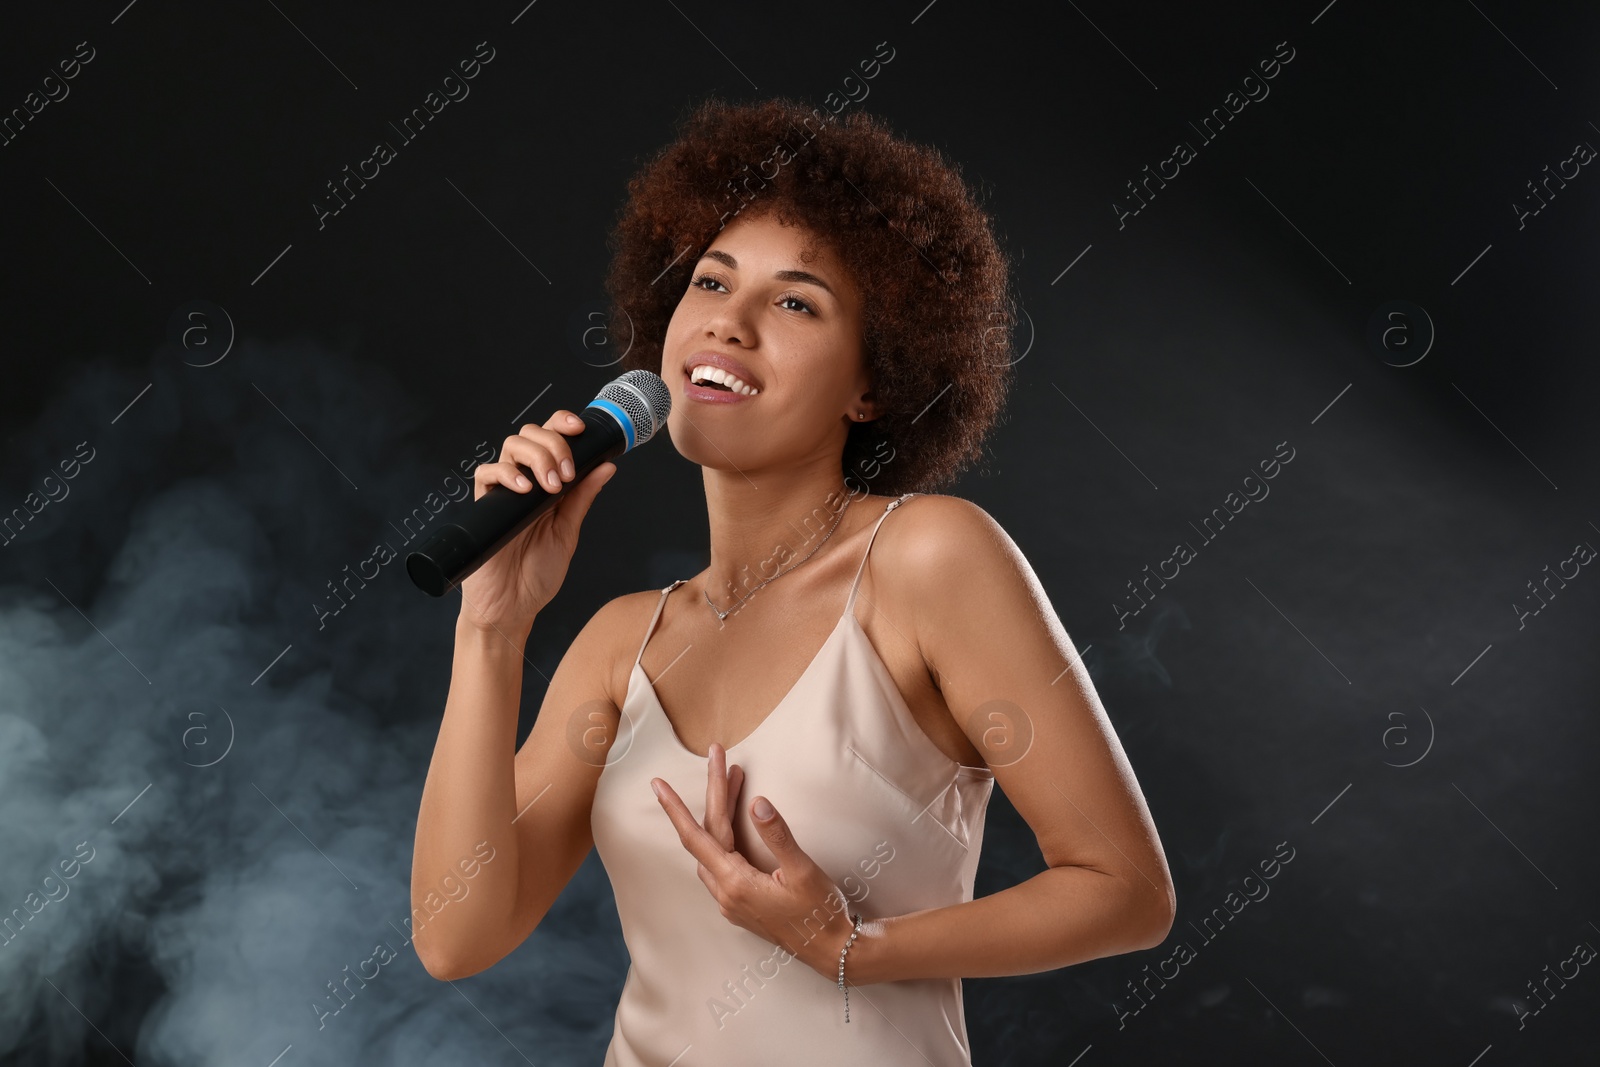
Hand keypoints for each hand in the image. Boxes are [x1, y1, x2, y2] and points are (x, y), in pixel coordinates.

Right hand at [457, 411, 615, 634]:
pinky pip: (487, 474)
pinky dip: (506, 474)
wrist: (512, 607)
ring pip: (510, 446)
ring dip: (536, 456)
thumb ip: (583, 498)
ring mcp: (503, 492)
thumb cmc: (537, 575)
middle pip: (531, 435)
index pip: (550, 438)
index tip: (581, 429)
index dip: (562, 424)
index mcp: (546, 484)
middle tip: (567, 474)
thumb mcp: (568, 532)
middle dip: (554, 444)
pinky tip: (525, 489)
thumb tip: (607, 466)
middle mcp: (524, 482)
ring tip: (552, 485)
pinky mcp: (484, 505)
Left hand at [650, 743, 858, 978]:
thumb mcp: (803, 870)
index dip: (675, 808)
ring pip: (712, 850)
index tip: (657, 785)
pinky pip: (721, 864)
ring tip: (734, 782)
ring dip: (719, 815)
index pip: (697, 836)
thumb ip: (777, 835)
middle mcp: (726, 895)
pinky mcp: (740, 906)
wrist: (833, 950)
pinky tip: (736, 823)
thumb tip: (757, 803)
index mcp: (736, 883)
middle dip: (713, 795)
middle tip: (719, 760)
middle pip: (707, 836)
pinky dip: (724, 837)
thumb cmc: (820, 912)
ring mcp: (731, 903)